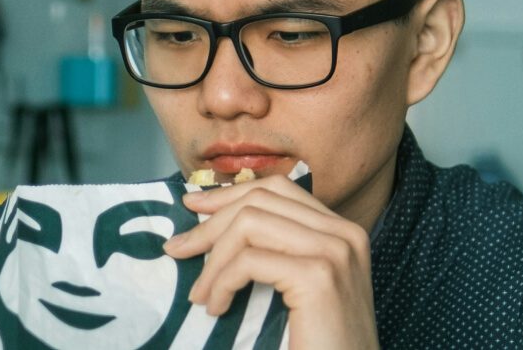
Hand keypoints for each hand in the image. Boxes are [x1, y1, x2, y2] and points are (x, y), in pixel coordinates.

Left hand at [163, 175, 378, 349]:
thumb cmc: (317, 344)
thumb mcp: (300, 286)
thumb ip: (276, 248)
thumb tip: (210, 214)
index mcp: (342, 231)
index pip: (277, 189)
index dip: (229, 194)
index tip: (193, 207)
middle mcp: (345, 233)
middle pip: (259, 200)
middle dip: (209, 225)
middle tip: (177, 250)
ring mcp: (334, 252)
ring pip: (248, 224)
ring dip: (213, 260)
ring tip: (201, 294)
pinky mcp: (319, 276)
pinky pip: (249, 261)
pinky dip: (222, 283)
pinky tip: (218, 308)